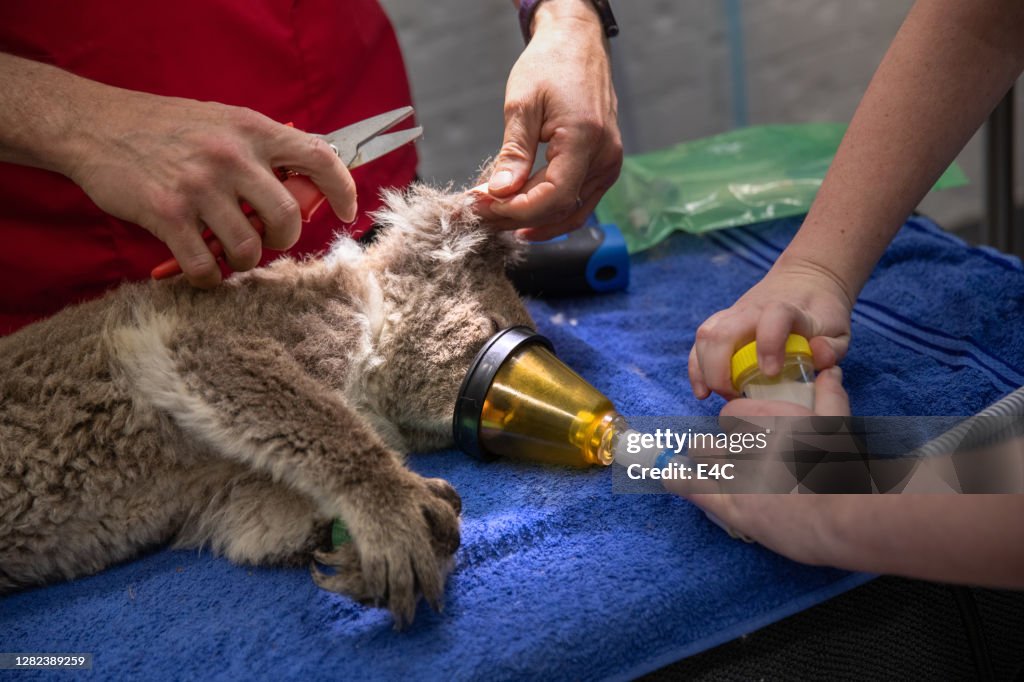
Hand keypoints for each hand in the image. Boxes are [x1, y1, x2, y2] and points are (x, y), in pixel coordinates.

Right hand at [65, 90, 356, 287]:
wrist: (94, 125)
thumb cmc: (166, 127)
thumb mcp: (223, 121)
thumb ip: (264, 148)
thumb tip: (310, 179)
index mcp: (252, 130)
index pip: (318, 157)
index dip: (343, 190)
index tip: (346, 213)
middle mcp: (231, 156)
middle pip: (287, 217)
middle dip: (284, 240)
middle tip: (269, 240)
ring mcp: (199, 186)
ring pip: (249, 248)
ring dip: (245, 262)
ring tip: (231, 254)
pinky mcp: (167, 214)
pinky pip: (205, 266)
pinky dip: (209, 277)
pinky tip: (202, 269)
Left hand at [478, 0, 621, 239]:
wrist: (578, 45)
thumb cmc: (550, 65)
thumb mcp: (523, 105)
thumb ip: (513, 153)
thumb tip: (499, 193)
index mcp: (585, 138)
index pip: (554, 197)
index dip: (517, 210)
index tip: (483, 207)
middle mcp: (605, 157)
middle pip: (561, 209)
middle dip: (516, 217)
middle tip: (478, 214)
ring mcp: (608, 165)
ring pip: (572, 213)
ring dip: (533, 221)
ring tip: (496, 217)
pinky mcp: (604, 167)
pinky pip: (579, 202)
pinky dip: (550, 212)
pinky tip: (522, 216)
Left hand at [666, 368, 853, 565]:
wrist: (846, 520)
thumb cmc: (846, 473)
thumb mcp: (841, 429)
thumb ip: (830, 397)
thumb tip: (829, 370)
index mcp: (772, 418)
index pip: (731, 411)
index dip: (733, 423)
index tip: (740, 433)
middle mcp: (750, 441)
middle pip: (715, 436)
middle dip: (714, 446)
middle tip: (726, 457)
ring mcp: (739, 473)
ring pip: (702, 458)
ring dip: (702, 462)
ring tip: (705, 467)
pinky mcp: (734, 505)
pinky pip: (693, 486)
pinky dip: (678, 480)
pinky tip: (669, 476)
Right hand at [689, 258, 855, 399]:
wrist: (806, 281)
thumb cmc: (821, 312)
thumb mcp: (839, 329)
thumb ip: (831, 347)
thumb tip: (816, 356)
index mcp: (785, 309)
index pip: (772, 318)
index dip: (768, 344)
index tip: (770, 373)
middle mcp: (753, 310)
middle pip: (722, 332)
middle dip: (720, 370)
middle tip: (735, 396)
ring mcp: (733, 314)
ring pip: (706, 335)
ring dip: (704, 369)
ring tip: (718, 394)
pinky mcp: (722, 322)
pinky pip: (699, 343)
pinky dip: (696, 367)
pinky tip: (703, 391)